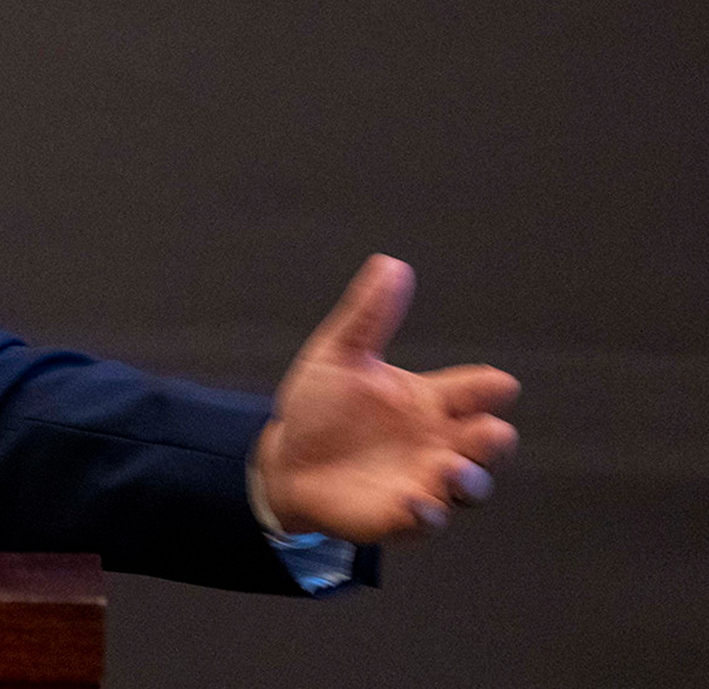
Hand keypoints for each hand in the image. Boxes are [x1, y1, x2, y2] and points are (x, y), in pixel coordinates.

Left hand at [254, 254, 518, 541]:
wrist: (286, 456)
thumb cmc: (322, 405)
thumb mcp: (340, 355)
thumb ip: (368, 316)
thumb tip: (391, 264)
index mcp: (431, 401)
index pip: (476, 391)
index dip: (489, 388)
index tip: (497, 384)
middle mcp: (439, 442)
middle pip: (488, 443)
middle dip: (494, 439)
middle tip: (491, 431)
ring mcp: (425, 481)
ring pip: (469, 485)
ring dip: (467, 479)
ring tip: (451, 467)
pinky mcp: (401, 515)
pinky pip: (425, 519)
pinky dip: (424, 513)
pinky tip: (413, 501)